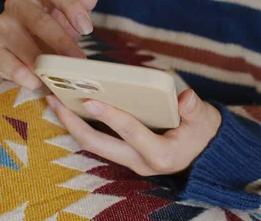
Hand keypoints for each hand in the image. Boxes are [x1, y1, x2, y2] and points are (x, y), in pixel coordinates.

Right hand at [0, 0, 99, 88]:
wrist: (23, 50)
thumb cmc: (49, 31)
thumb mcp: (68, 19)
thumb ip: (82, 3)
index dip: (73, 9)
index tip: (88, 30)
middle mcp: (17, 4)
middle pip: (40, 20)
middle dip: (61, 43)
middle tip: (77, 62)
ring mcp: (1, 24)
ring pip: (21, 42)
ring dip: (40, 62)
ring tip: (57, 77)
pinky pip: (1, 58)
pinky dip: (18, 72)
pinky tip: (33, 81)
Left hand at [46, 89, 221, 175]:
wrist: (205, 155)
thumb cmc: (204, 134)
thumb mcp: (205, 120)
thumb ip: (195, 110)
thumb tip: (185, 98)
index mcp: (160, 154)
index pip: (130, 132)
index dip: (109, 115)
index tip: (89, 100)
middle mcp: (139, 162)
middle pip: (98, 144)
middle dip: (73, 123)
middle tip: (55, 100)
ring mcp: (129, 161)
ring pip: (93, 145)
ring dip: (72, 124)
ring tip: (55, 102)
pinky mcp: (124, 155)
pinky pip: (98, 142)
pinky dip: (82, 125)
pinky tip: (70, 109)